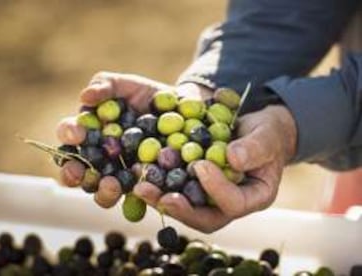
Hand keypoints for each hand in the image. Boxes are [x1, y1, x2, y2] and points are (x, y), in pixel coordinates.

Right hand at [56, 71, 170, 207]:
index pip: (69, 136)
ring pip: (102, 192)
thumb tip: (85, 97)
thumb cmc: (147, 95)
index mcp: (89, 133)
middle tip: (81, 172)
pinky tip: (142, 193)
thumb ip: (106, 85)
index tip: (78, 133)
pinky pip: (136, 200)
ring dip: (102, 192)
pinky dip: (136, 200)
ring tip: (112, 185)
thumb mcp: (126, 85)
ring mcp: (120, 175)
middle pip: (76, 172)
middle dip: (73, 174)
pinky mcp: (143, 187)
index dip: (68, 135)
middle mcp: (98, 158)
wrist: (181, 109)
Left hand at [134, 104, 296, 232]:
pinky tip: (141, 171)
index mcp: (254, 197)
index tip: (201, 165)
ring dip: (161, 199)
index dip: (216, 189)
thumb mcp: (268, 135)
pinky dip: (158, 183)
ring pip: (185, 208)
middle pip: (204, 218)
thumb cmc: (267, 134)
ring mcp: (210, 198)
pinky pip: (175, 189)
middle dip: (180, 208)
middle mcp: (229, 204)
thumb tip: (232, 158)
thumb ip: (255, 147)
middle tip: (159, 196)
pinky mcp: (194, 186)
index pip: (234, 204)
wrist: (254, 131)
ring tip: (141, 186)